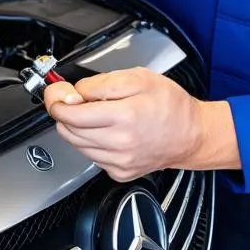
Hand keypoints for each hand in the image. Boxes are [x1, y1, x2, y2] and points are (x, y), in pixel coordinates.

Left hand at [43, 68, 210, 181]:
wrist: (192, 135)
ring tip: (96, 115)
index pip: (71, 114)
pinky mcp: (120, 172)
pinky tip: (106, 131)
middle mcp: (119, 144)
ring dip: (77, 128)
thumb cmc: (171, 105)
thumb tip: (76, 93)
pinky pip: (91, 157)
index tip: (57, 94)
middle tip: (77, 101)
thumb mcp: (139, 77)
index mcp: (124, 116)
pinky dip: (90, 143)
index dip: (58, 101)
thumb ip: (102, 83)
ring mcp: (119, 162)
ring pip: (76, 145)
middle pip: (68, 130)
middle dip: (65, 113)